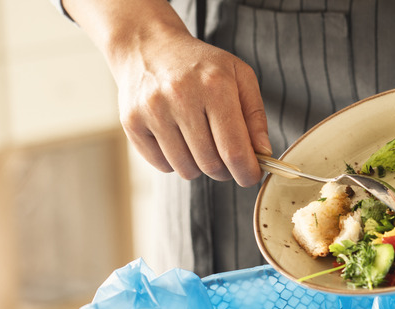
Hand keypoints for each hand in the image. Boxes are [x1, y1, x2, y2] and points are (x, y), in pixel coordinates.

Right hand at [63, 0, 271, 186]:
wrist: (148, 46)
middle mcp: (181, 97)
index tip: (251, 176)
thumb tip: (263, 153)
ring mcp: (152, 110)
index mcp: (214, 85)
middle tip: (227, 157)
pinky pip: (162, 166)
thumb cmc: (201, 65)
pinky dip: (175, 162)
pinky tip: (177, 139)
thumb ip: (256, 116)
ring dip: (200, 167)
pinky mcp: (132, 122)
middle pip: (211, 164)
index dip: (247, 172)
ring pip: (187, 169)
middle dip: (225, 170)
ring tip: (201, 143)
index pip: (234, 150)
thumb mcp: (239, 76)